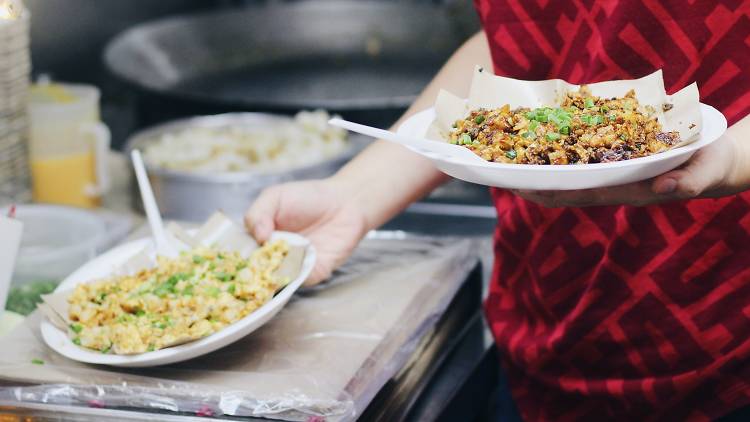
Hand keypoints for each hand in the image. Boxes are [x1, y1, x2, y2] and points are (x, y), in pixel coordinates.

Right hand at [244, 179, 368, 285]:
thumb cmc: (309, 197)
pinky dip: (293, 273)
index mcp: (258, 238)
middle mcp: (272, 256)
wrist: (346, 203)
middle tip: (247, 263)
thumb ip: (258, 213)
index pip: (239, 254)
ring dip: (269, 273)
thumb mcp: (276, 196)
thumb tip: (257, 237)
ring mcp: (290, 267)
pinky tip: (293, 259)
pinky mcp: (310, 274)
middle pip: (253, 272)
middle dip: (248, 271)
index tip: (226, 258)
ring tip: (270, 260)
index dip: (232, 257)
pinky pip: (296, 280)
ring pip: (272, 280)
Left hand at [514, 134, 747, 206]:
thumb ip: (689, 182)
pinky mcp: (617, 155)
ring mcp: (613, 170)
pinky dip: (561, 148)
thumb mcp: (706, 173)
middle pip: (565, 186)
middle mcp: (613, 182)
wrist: (715, 159)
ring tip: (510, 157)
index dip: (550, 192)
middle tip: (501, 175)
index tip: (521, 189)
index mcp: (627, 189)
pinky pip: (583, 154)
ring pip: (569, 172)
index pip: (580, 194)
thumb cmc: (710, 166)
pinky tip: (543, 137)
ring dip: (541, 167)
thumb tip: (665, 188)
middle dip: (533, 183)